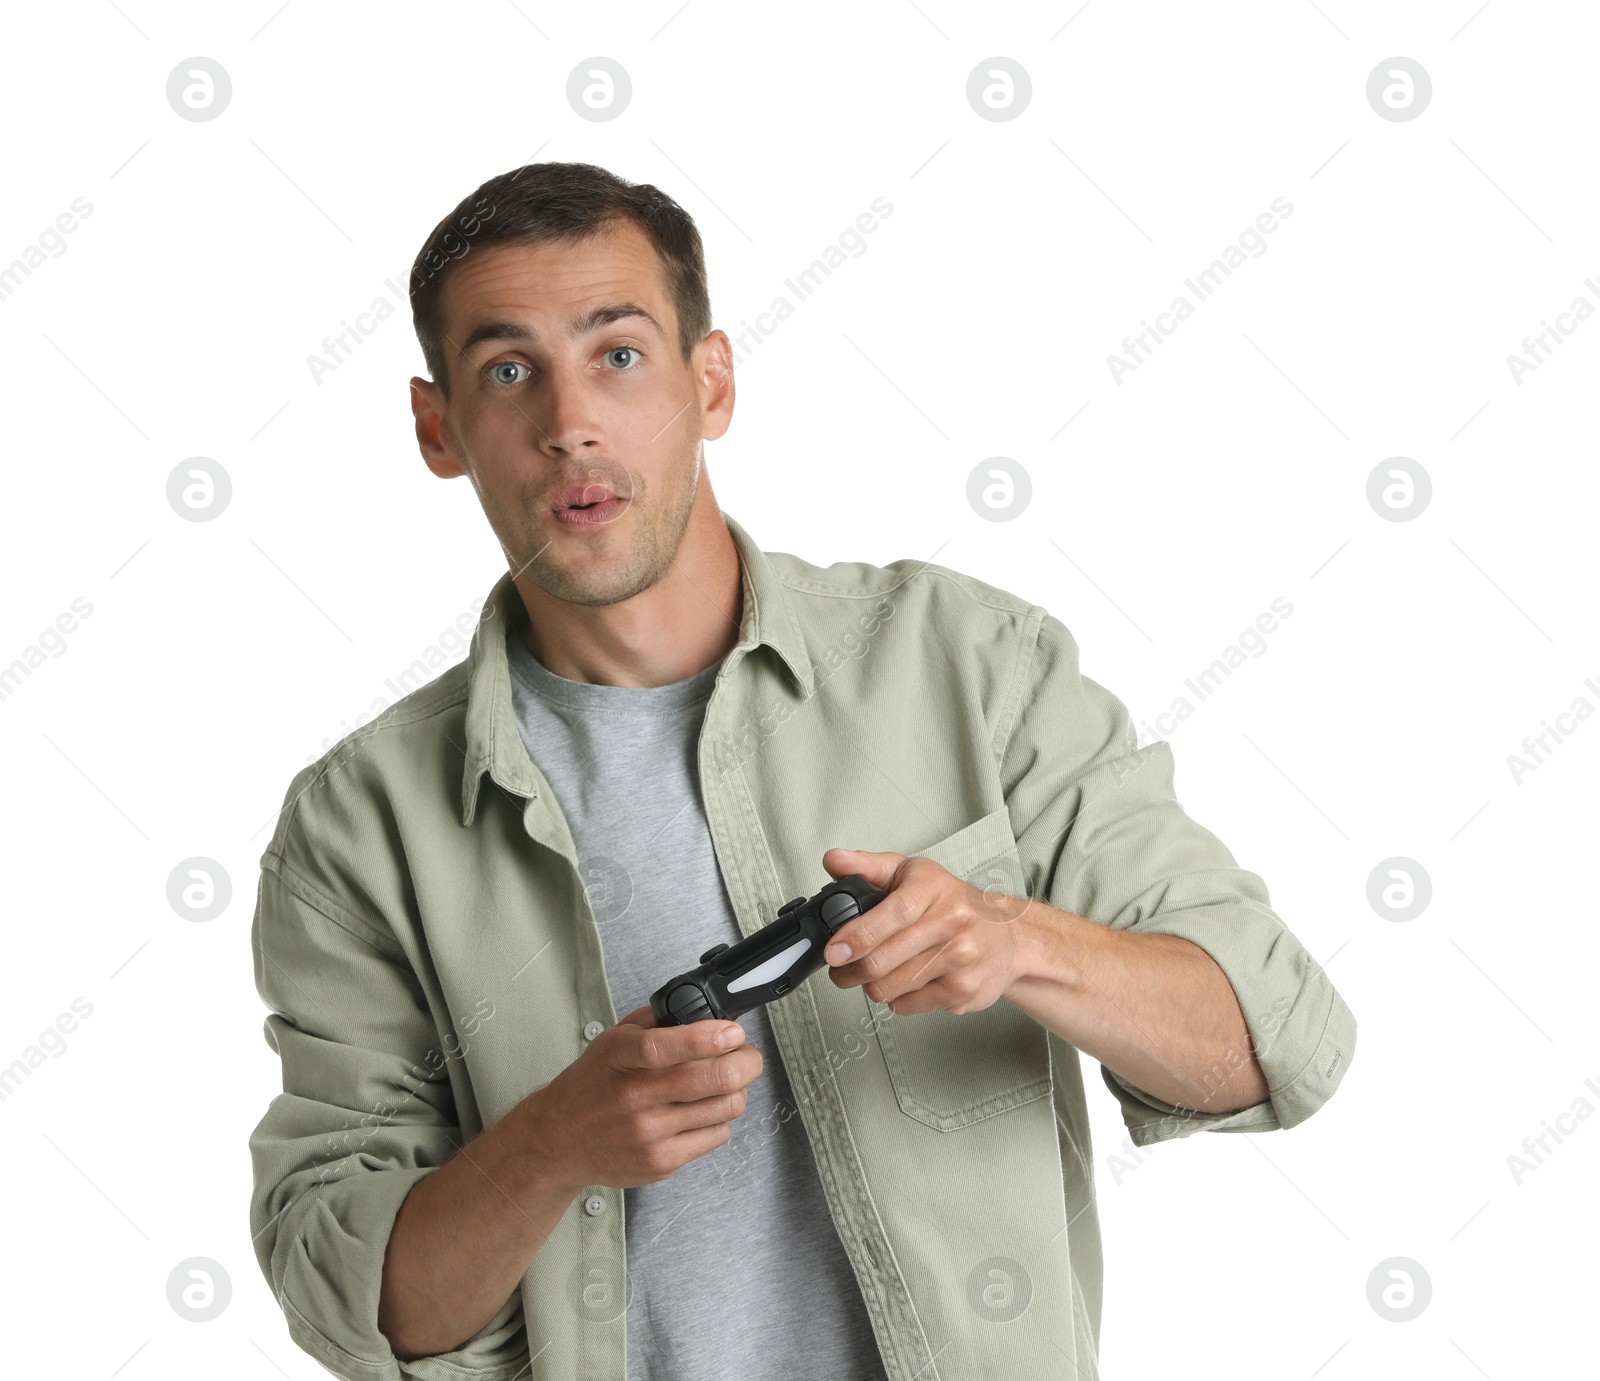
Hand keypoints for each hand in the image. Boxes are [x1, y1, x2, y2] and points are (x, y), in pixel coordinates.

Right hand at [527, 1005, 762, 1191]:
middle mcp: (633, 1097)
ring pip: (726, 1107)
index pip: (662, 1047)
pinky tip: (702, 1111)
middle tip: (747, 1055)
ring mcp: (648, 1134)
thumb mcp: (613, 1040)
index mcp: (618, 1057)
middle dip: (746, 1062)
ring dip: (737, 1090)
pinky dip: (719, 1118)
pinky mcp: (660, 1162)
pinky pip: (717, 1135)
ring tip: (725, 1082)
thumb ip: (656, 1022)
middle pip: (713, 1079)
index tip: (733, 1032)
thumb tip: (707, 1012)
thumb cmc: (592, 1086)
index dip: (706, 1038)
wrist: (558, 1140)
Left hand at [817, 848, 1031, 1015]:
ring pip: (890, 987)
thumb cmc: (954, 902)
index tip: (834, 951)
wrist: (1010, 937)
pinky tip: (906, 981)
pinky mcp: (963, 992)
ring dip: (871, 985)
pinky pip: (908, 1006)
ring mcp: (961, 960)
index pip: (893, 914)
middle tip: (841, 969)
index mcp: (934, 889)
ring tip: (874, 973)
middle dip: (849, 970)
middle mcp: (953, 922)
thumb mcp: (912, 873)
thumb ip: (868, 867)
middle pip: (884, 960)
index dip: (857, 936)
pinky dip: (897, 998)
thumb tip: (834, 860)